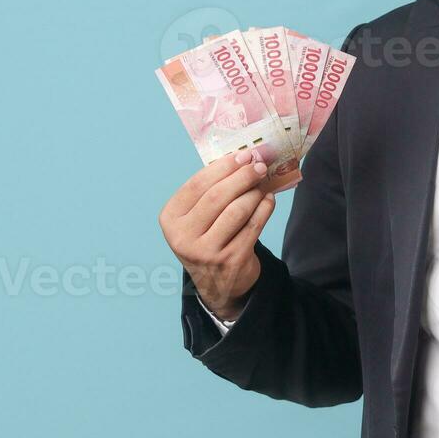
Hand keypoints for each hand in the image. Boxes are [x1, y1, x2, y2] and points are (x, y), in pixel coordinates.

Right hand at [158, 150, 277, 320]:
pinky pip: (253, 225)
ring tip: (263, 184)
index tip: (243, 154)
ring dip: (254, 193)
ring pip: (237, 210)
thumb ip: (211, 190)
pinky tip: (268, 199)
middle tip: (259, 165)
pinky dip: (264, 208)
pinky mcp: (232, 260)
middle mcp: (183, 237)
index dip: (222, 167)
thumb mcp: (196, 217)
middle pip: (217, 197)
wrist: (217, 283)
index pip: (196, 185)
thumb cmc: (208, 237)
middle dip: (242, 176)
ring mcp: (207, 251)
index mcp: (170, 219)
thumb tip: (241, 158)